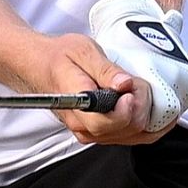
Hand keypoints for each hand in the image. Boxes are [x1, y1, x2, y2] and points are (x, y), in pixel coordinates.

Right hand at [20, 32, 174, 147]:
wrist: (40, 67)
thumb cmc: (58, 58)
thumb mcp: (82, 51)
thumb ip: (106, 69)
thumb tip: (125, 83)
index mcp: (77, 103)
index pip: (107, 121)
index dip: (127, 108)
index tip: (130, 87)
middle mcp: (83, 124)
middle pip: (126, 128)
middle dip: (141, 103)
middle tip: (135, 81)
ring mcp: (91, 132)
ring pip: (133, 135)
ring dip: (144, 111)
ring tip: (135, 89)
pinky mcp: (99, 133)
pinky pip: (131, 136)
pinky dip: (146, 123)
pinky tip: (147, 106)